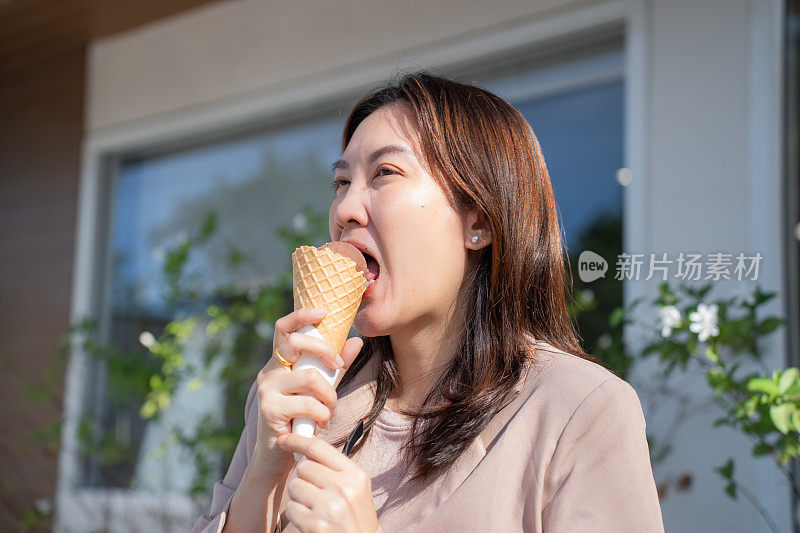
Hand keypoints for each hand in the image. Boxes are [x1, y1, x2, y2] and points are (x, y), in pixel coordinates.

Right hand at [251, 307, 364, 480]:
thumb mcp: (322, 389)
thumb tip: (356, 340)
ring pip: (309, 377)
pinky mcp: (269, 409)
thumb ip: (336, 366)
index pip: (284, 328)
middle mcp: (269, 371)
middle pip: (296, 343)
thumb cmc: (302, 418)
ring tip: (330, 409)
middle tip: (339, 365)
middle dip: (325, 351)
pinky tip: (321, 423)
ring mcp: (267, 389)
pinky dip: (322, 414)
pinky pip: (307, 404)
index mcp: (279, 362)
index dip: (301, 315)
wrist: (281, 455)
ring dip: (329, 395)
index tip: (323, 311)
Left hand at [277, 433, 378, 532]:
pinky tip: (311, 519)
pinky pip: (292, 507)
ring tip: (314, 506)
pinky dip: (297, 513)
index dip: (298, 440)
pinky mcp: (315, 524)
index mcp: (355, 475)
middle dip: (303, 477)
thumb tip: (306, 449)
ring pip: (295, 485)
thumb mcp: (357, 488)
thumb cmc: (355, 516)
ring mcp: (329, 506)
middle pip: (304, 467)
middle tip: (314, 490)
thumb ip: (336, 468)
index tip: (284, 439)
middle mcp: (343, 488)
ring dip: (299, 496)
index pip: (319, 448)